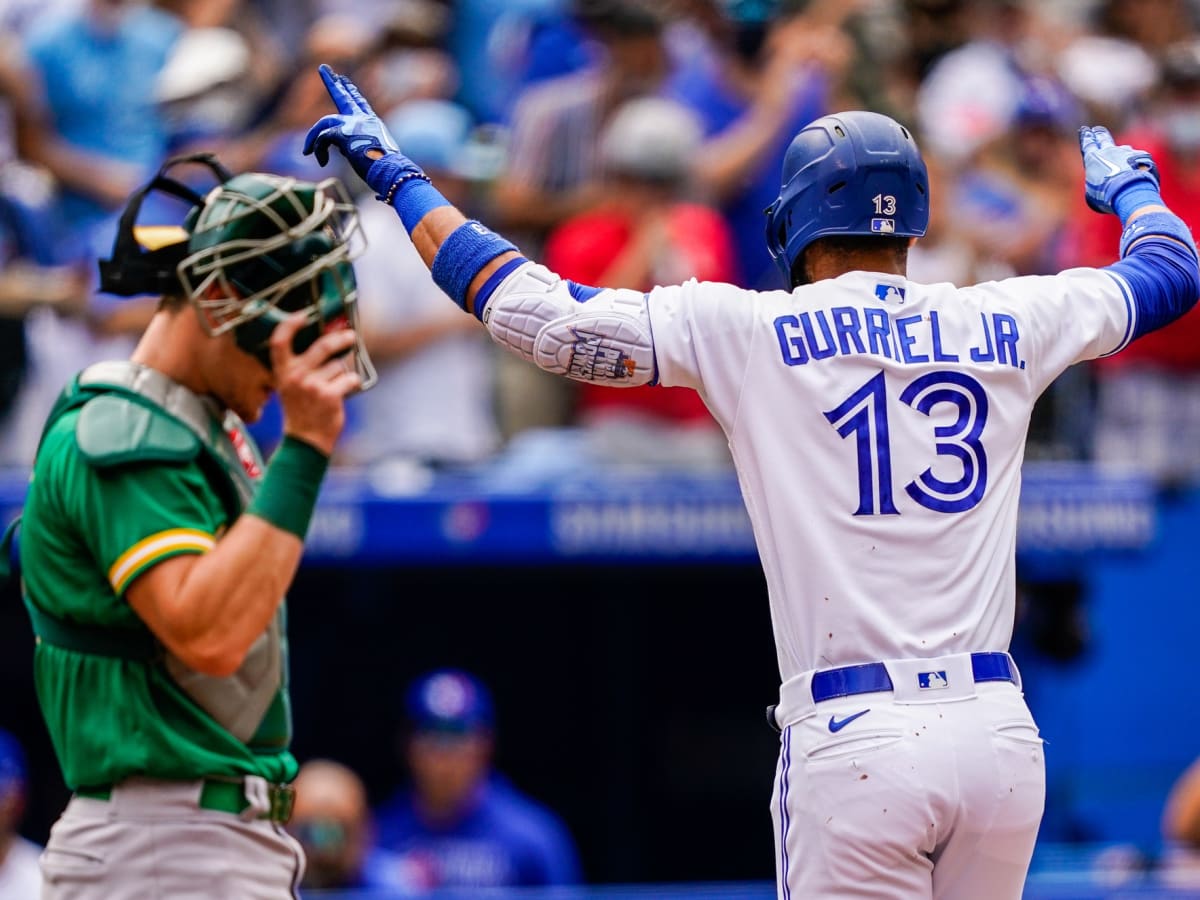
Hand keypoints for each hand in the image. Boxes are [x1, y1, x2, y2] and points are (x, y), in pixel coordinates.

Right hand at [270, 313, 360, 455]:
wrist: (306, 440)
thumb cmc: (302, 410)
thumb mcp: (291, 386)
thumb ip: (303, 366)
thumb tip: (330, 341)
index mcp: (282, 372)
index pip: (279, 341)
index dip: (289, 324)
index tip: (302, 315)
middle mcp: (295, 376)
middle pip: (322, 346)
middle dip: (340, 339)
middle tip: (350, 336)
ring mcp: (312, 385)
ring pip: (339, 365)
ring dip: (341, 374)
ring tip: (333, 389)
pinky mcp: (329, 395)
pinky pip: (350, 378)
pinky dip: (352, 383)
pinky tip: (344, 392)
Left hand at [303, 64, 422, 193]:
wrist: (392, 170)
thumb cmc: (387, 170)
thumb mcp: (374, 154)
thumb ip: (359, 146)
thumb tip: (343, 150)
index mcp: (373, 123)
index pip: (360, 104)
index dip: (351, 92)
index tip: (344, 80)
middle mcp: (363, 119)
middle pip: (343, 97)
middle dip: (332, 82)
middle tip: (323, 68)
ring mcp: (353, 124)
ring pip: (325, 121)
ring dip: (313, 137)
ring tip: (306, 151)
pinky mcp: (343, 133)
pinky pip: (322, 138)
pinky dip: (319, 150)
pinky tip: (322, 161)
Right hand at [1079, 125, 1159, 214]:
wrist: (1130, 191)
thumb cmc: (1106, 195)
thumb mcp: (1092, 193)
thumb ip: (1096, 181)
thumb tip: (1102, 180)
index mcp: (1093, 158)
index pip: (1088, 144)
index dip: (1086, 137)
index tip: (1085, 130)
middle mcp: (1109, 151)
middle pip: (1103, 139)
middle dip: (1099, 134)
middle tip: (1097, 129)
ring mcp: (1126, 152)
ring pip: (1122, 149)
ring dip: (1119, 153)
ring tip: (1119, 159)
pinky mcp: (1141, 155)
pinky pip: (1136, 158)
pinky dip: (1134, 164)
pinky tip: (1135, 173)